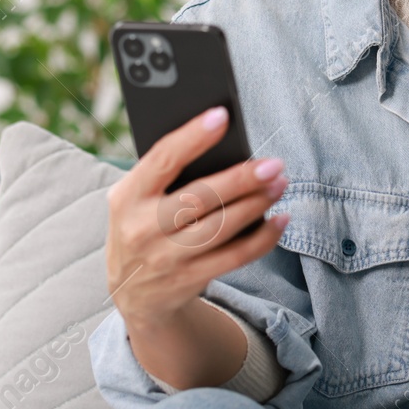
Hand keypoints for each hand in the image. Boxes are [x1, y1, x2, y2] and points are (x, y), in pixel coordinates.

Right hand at [105, 106, 290, 326]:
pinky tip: (280, 219)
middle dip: (241, 178)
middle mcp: (142, 228)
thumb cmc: (142, 226)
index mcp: (127, 197)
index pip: (162, 160)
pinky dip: (263, 238)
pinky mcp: (188, 280)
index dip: (192, 136)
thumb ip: (165, 175)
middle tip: (274, 163)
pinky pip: (234, 257)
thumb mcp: (135, 199)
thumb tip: (222, 145)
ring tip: (280, 183)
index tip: (222, 115)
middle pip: (200, 197)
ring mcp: (165, 258)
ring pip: (221, 227)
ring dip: (257, 204)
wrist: (132, 293)